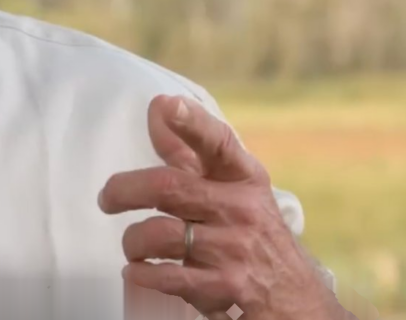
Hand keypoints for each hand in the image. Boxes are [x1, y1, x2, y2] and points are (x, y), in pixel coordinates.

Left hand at [98, 95, 347, 319]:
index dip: (191, 123)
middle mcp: (242, 208)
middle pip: (169, 187)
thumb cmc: (253, 238)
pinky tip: (138, 271)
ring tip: (133, 248)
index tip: (166, 104)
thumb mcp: (232, 192)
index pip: (217, 143)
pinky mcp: (227, 287)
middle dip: (125, 190)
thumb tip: (158, 109)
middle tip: (107, 199)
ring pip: (160, 234)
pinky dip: (143, 273)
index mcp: (244, 178)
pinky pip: (168, 276)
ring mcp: (235, 248)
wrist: (298, 302)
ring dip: (133, 242)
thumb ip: (191, 155)